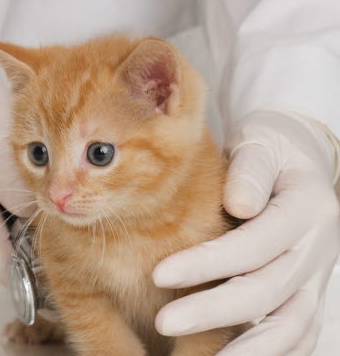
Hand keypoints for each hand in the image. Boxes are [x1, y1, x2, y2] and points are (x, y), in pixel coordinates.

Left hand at [153, 110, 339, 354]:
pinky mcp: (306, 296)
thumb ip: (251, 169)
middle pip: (267, 293)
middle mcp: (317, 250)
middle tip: (163, 323)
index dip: (208, 263)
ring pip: (290, 328)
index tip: (159, 274)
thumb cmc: (270, 150)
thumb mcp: (262, 143)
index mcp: (307, 209)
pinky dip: (269, 354)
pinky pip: (296, 336)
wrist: (299, 162)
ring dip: (245, 351)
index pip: (255, 244)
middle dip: (212, 312)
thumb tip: (240, 204)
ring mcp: (315, 278)